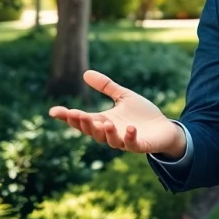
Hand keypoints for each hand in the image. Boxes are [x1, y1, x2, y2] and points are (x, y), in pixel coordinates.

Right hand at [48, 70, 185, 157]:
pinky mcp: (140, 145)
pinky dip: (129, 137)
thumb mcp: (123, 96)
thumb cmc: (142, 114)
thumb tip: (85, 73)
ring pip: (110, 140)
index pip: (83, 120)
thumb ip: (106, 87)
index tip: (54, 111)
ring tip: (104, 122)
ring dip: (105, 132)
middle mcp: (111, 133)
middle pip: (92, 131)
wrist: (164, 128)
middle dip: (84, 124)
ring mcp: (124, 141)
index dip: (68, 117)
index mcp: (104, 121)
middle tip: (76, 114)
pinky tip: (130, 128)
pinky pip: (132, 144)